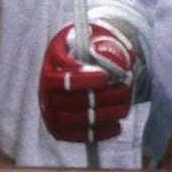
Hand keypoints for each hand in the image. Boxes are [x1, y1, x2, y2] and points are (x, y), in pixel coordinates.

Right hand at [37, 20, 135, 143]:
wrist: (80, 66)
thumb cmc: (92, 50)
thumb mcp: (98, 37)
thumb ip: (107, 44)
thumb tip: (115, 60)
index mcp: (52, 60)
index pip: (62, 77)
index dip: (83, 79)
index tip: (105, 77)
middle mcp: (44, 86)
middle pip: (73, 100)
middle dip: (104, 96)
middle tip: (126, 89)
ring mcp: (49, 109)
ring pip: (78, 118)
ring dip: (106, 114)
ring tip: (125, 107)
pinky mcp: (58, 127)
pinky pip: (78, 134)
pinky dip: (100, 132)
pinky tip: (117, 125)